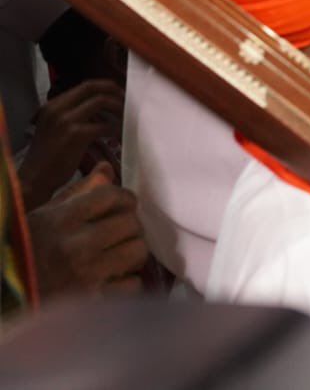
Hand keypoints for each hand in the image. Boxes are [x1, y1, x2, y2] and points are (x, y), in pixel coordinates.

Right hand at [17, 79, 122, 209]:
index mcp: (52, 105)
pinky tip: (119, 135)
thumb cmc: (47, 157)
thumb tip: (99, 108)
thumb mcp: (54, 128)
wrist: (34, 179)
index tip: (119, 93)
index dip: (106, 86)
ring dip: (118, 108)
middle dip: (115, 91)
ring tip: (126, 117)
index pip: (85, 86)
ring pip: (101, 102)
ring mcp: (66, 120)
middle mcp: (58, 109)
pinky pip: (105, 125)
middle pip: (93, 88)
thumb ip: (72, 115)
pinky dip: (116, 128)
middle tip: (128, 101)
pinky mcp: (76, 135)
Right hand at [28, 163, 147, 299]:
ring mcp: (85, 275)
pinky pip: (132, 284)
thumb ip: (77, 193)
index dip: (124, 198)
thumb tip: (107, 168)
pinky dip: (128, 281)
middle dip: (131, 226)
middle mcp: (75, 245)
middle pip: (130, 223)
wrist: (4, 296)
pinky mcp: (92, 301)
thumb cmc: (21, 253)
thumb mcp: (41, 217)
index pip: (110, 195)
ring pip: (137, 251)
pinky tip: (114, 280)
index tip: (125, 205)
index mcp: (60, 220)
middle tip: (124, 232)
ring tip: (121, 254)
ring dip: (134, 251)